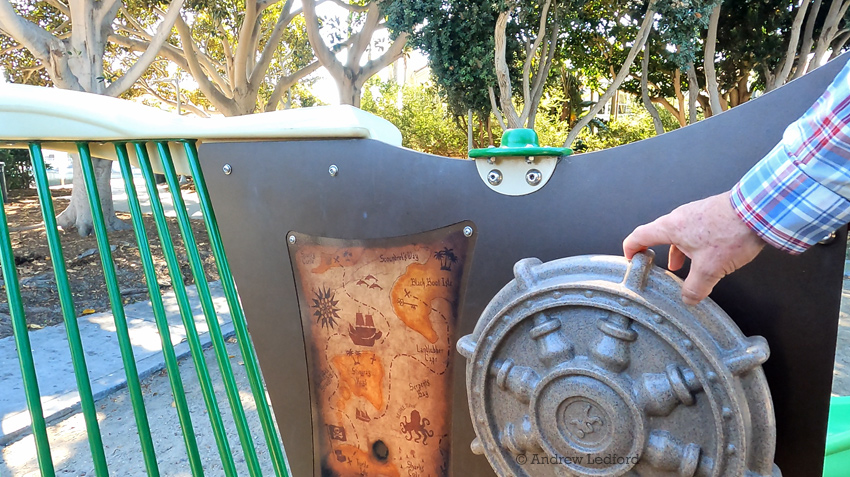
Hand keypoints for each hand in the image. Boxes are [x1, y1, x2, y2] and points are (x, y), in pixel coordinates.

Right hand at [622, 191, 766, 304]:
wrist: (759, 210)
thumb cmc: (730, 234)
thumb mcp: (710, 269)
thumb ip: (695, 287)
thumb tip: (688, 299)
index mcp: (671, 227)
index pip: (640, 235)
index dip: (630, 248)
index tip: (630, 258)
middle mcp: (680, 217)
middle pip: (661, 235)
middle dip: (660, 253)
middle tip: (663, 268)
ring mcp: (697, 212)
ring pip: (681, 233)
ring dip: (681, 250)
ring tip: (688, 265)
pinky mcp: (712, 213)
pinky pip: (697, 229)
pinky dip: (696, 244)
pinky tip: (710, 254)